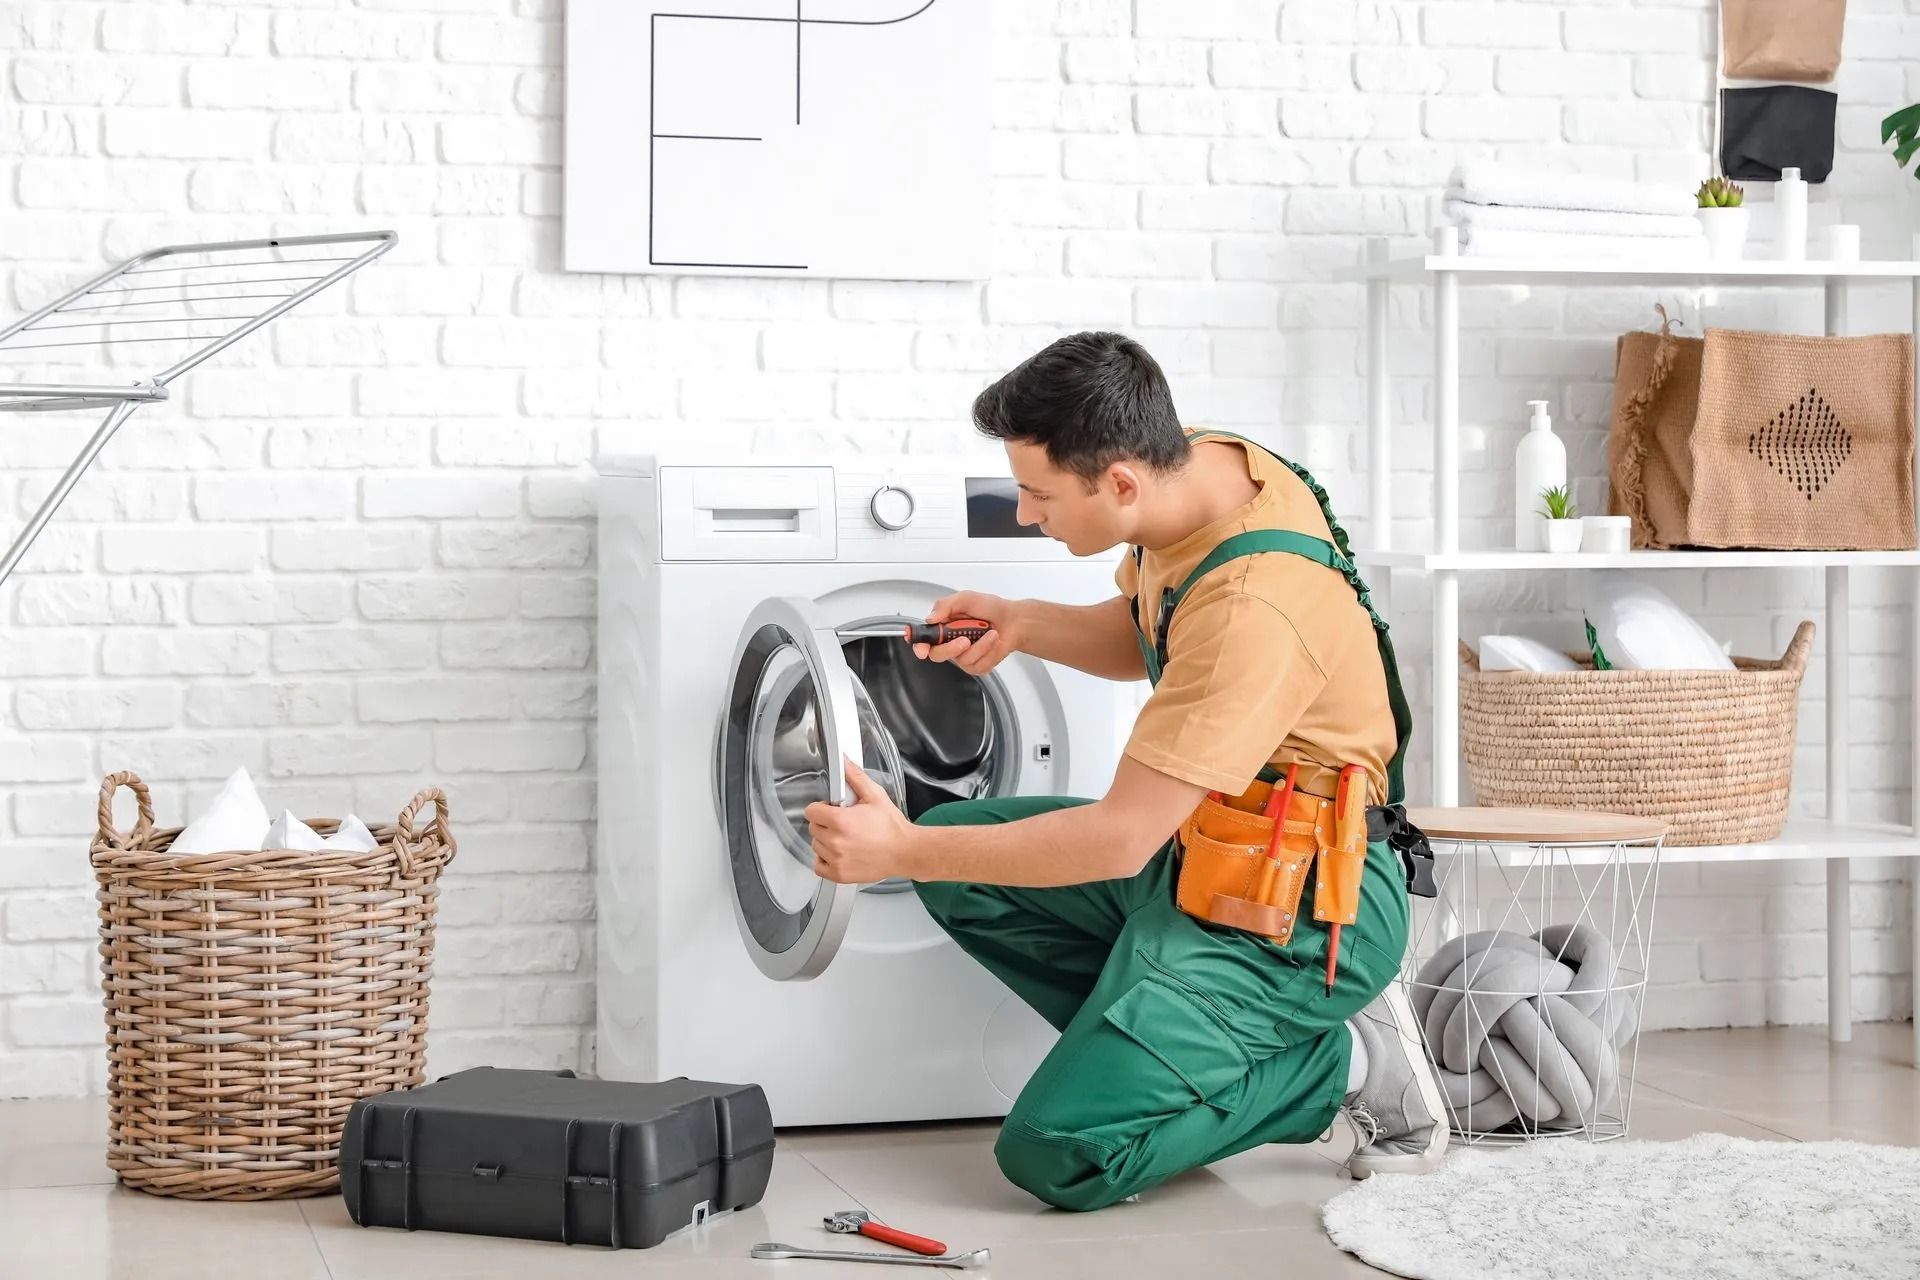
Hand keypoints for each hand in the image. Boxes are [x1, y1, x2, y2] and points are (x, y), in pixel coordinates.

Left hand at [805, 759, 918, 883]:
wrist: (905, 852)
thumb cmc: (892, 828)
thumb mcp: (875, 796)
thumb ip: (856, 778)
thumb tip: (845, 763)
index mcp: (841, 821)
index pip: (811, 811)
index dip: (822, 807)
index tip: (831, 809)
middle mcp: (835, 841)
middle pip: (813, 828)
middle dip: (825, 823)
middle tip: (843, 823)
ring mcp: (836, 859)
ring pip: (816, 846)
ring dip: (826, 841)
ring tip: (845, 838)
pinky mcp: (839, 874)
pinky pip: (818, 866)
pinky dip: (825, 860)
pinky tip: (839, 853)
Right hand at [914, 591, 1022, 676]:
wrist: (1013, 620)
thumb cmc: (990, 608)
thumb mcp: (966, 599)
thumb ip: (945, 606)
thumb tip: (930, 618)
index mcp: (943, 627)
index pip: (923, 639)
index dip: (919, 645)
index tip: (921, 649)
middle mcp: (950, 643)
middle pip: (937, 654)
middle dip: (951, 648)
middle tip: (964, 640)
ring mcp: (963, 656)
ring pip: (962, 660)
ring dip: (980, 645)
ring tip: (990, 633)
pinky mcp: (977, 665)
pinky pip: (977, 664)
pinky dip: (989, 651)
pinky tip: (993, 642)